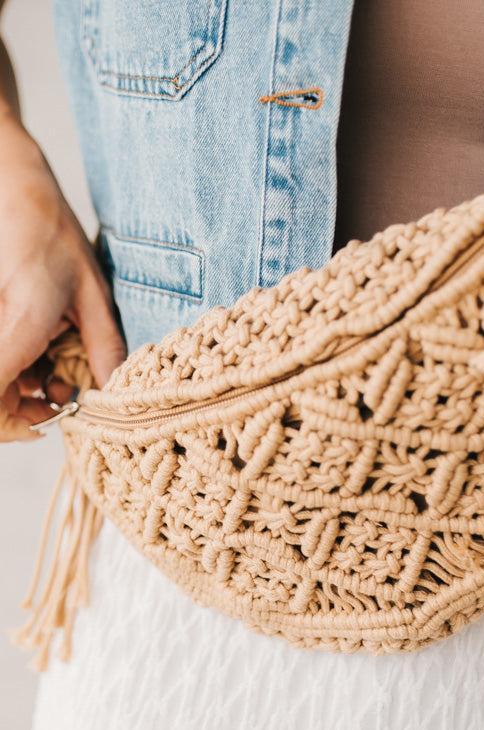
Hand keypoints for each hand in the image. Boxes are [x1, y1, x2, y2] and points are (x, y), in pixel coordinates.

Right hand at [0, 113, 124, 442]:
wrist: (13, 189)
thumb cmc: (53, 233)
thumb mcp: (94, 293)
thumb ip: (105, 347)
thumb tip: (113, 391)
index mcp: (21, 321)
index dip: (11, 425)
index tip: (45, 424)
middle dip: (20, 416)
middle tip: (58, 407)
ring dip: (20, 396)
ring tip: (57, 383)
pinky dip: (16, 375)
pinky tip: (42, 365)